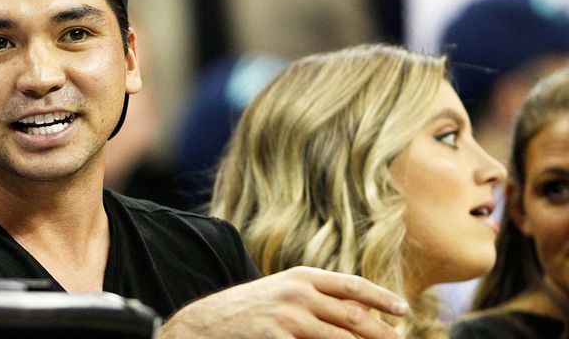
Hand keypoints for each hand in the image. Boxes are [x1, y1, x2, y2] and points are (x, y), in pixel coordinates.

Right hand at [158, 266, 406, 338]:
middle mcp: (297, 293)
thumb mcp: (282, 290)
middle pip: (351, 314)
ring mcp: (287, 317)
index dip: (380, 297)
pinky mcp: (276, 338)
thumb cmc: (250, 308)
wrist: (207, 323)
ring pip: (339, 338)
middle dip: (381, 330)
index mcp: (302, 277)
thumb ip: (314, 295)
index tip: (403, 309)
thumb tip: (355, 309)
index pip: (350, 285)